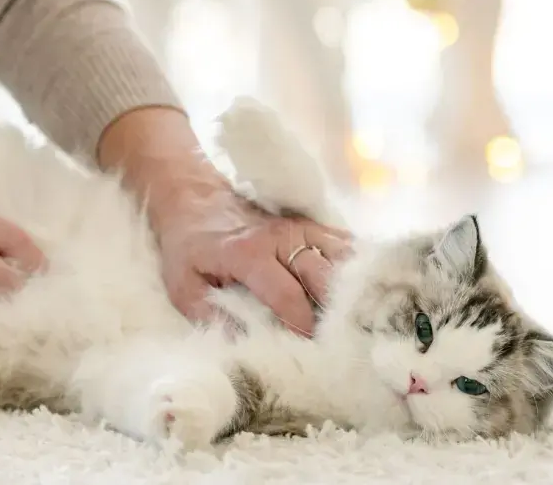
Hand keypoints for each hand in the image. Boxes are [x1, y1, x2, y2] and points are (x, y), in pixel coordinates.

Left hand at [97, 107, 352, 336]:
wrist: (197, 200)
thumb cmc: (190, 249)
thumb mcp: (183, 286)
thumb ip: (209, 317)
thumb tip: (243, 345)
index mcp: (249, 253)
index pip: (286, 294)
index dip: (302, 326)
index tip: (312, 352)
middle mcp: (283, 237)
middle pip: (325, 277)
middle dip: (337, 313)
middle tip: (345, 344)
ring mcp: (305, 229)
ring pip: (345, 260)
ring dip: (356, 292)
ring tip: (363, 323)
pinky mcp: (317, 227)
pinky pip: (349, 249)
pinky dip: (361, 272)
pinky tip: (369, 296)